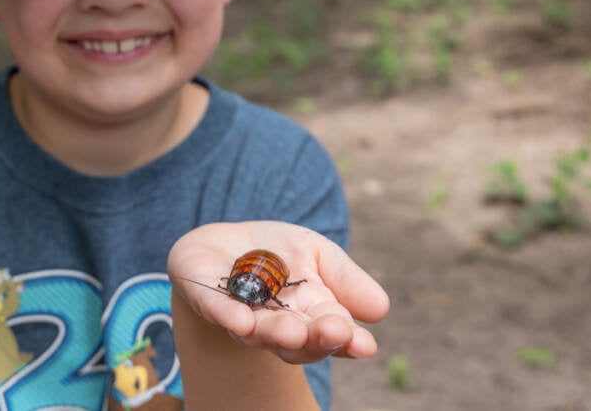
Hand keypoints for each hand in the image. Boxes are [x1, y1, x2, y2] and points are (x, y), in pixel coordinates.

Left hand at [168, 221, 389, 365]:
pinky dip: (228, 317)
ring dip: (274, 333)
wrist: (224, 244)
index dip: (347, 340)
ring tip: (289, 331)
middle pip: (299, 342)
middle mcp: (278, 324)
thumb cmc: (278, 253)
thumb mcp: (319, 255)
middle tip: (331, 331)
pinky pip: (218, 311)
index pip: (333, 333)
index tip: (364, 344)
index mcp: (311, 315)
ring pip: (259, 333)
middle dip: (315, 338)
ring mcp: (242, 316)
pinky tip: (239, 320)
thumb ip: (346, 279)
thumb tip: (381, 310)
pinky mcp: (209, 301)